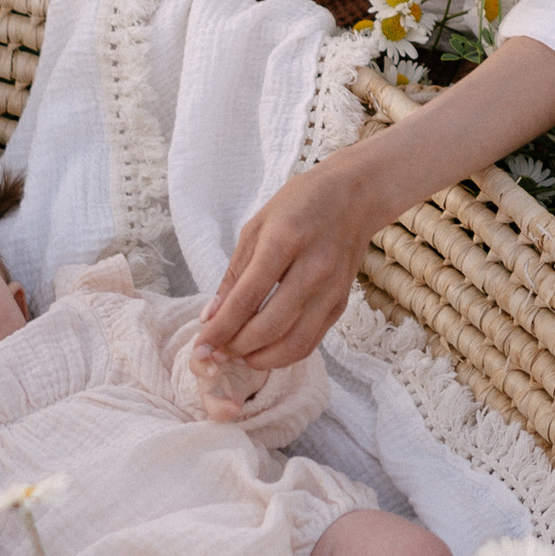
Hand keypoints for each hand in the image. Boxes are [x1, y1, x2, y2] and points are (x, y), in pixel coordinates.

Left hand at [195, 150, 389, 372]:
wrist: (353, 196)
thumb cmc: (299, 205)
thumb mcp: (256, 227)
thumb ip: (234, 274)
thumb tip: (211, 316)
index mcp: (285, 241)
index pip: (246, 298)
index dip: (220, 329)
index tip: (200, 348)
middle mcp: (313, 268)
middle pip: (270, 326)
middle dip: (236, 347)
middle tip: (216, 352)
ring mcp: (332, 289)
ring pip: (294, 343)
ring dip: (261, 359)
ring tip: (238, 356)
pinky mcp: (342, 303)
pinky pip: (311, 341)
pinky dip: (284, 355)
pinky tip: (264, 350)